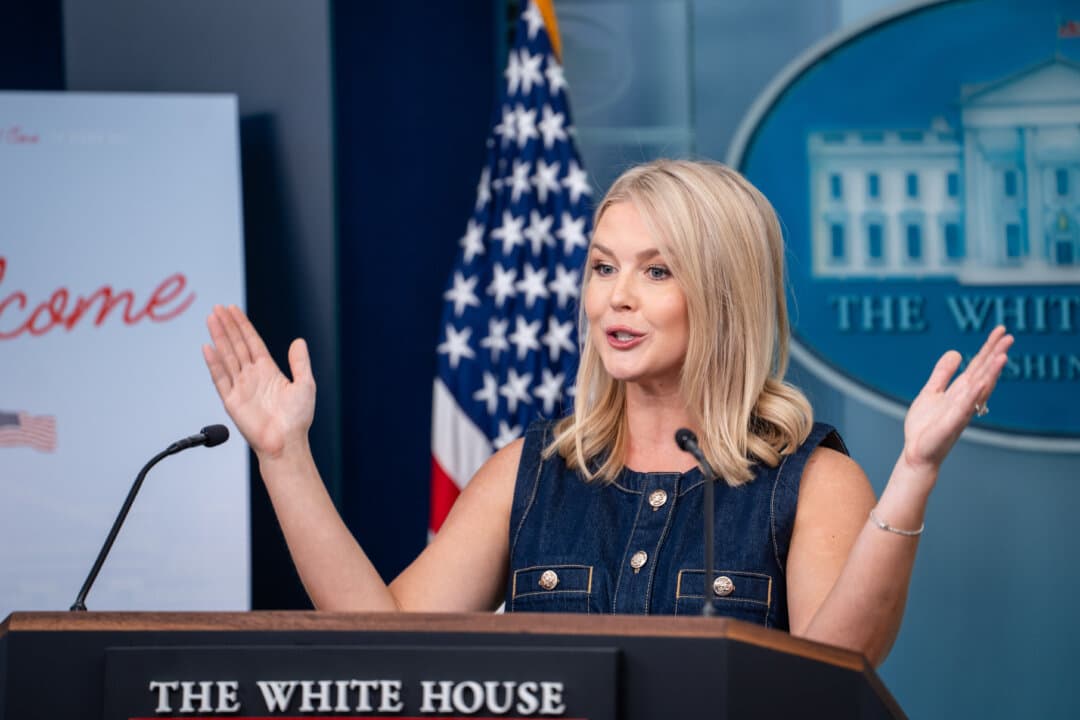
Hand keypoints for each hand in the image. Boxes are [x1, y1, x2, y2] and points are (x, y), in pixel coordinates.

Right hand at [202, 305, 315, 458]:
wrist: (287, 444)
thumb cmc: (298, 419)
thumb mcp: (305, 385)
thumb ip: (300, 363)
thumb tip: (298, 341)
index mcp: (268, 371)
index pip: (252, 342)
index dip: (242, 325)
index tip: (232, 309)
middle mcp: (252, 376)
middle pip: (236, 345)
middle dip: (227, 326)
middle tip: (217, 308)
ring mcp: (241, 387)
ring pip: (227, 356)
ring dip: (219, 338)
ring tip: (211, 319)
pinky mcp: (232, 401)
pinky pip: (220, 378)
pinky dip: (214, 363)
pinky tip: (208, 348)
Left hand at [901, 325, 1013, 475]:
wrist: (916, 452)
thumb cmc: (925, 426)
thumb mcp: (931, 392)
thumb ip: (943, 374)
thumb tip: (955, 352)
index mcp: (960, 391)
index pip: (977, 366)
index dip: (988, 348)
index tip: (1001, 330)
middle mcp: (965, 400)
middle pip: (983, 373)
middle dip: (995, 355)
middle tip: (1009, 336)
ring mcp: (961, 411)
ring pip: (979, 389)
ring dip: (991, 373)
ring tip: (1002, 355)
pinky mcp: (951, 424)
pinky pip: (964, 407)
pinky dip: (972, 395)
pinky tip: (980, 382)